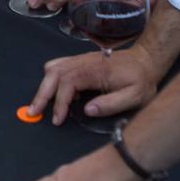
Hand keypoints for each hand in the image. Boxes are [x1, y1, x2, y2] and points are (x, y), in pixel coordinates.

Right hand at [28, 44, 160, 125]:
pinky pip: (59, 65)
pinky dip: (52, 78)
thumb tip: (87, 110)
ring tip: (40, 104)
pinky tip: (58, 92)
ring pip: (53, 68)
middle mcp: (83, 62)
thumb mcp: (135, 96)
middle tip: (33, 112)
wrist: (146, 60)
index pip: (67, 84)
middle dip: (41, 94)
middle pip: (53, 74)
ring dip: (44, 86)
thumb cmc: (142, 80)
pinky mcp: (81, 61)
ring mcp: (81, 60)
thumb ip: (111, 104)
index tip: (57, 120)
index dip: (59, 103)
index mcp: (94, 70)